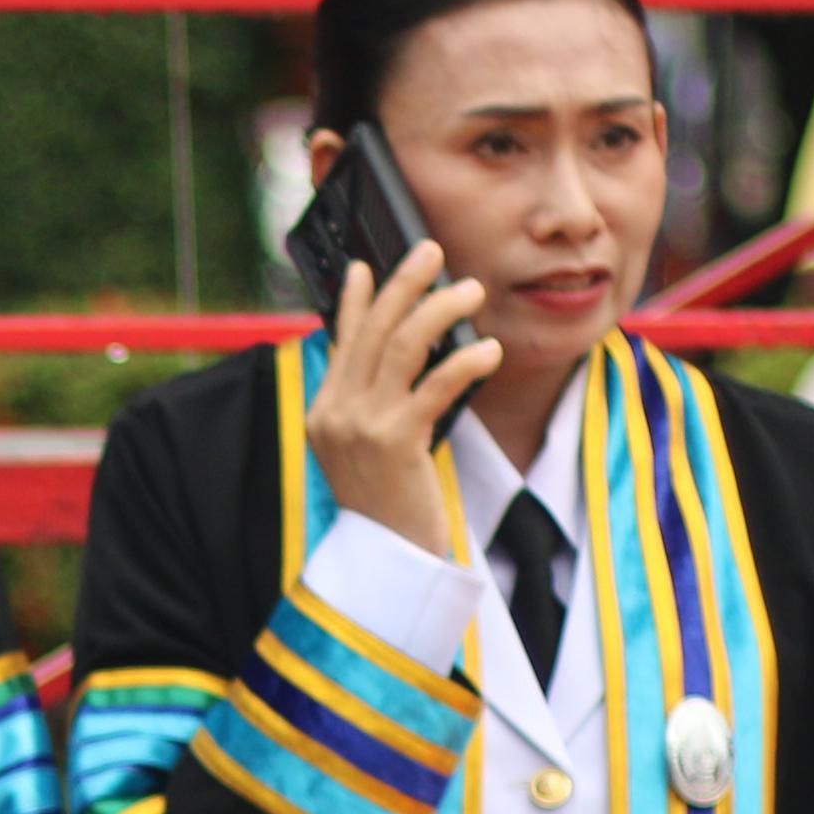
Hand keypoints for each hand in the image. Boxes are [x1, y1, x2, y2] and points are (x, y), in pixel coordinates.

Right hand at [300, 237, 495, 559]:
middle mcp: (336, 413)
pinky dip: (466, 361)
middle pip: (373, 330)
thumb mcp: (367, 451)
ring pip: (402, 346)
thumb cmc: (388, 508)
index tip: (368, 266)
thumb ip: (372, 405)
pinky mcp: (396, 442)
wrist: (387, 562)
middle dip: (405, 283)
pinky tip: (489, 349)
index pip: (342, 340)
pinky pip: (436, 385)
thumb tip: (404, 355)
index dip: (357, 299)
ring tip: (472, 290)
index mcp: (324, 412)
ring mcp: (363, 426)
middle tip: (433, 251)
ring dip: (440, 309)